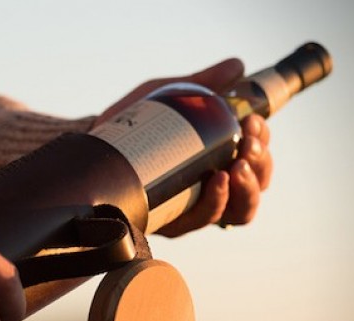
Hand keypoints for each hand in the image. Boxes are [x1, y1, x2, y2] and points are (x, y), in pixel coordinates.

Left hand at [95, 59, 273, 237]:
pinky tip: (217, 182)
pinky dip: (214, 203)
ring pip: (237, 211)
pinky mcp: (168, 221)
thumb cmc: (131, 120)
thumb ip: (200, 83)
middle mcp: (209, 190)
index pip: (256, 161)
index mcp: (217, 160)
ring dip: (246, 189)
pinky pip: (199, 221)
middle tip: (247, 144)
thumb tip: (236, 66)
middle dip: (259, 165)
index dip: (263, 145)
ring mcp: (189, 208)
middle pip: (254, 188)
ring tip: (236, 166)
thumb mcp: (168, 95)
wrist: (90, 143)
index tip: (252, 123)